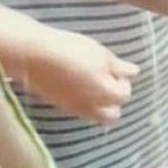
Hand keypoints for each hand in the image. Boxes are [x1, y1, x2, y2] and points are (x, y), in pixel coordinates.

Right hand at [14, 26, 139, 124]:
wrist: (33, 55)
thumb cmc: (70, 50)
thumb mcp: (100, 53)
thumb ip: (119, 67)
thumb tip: (133, 72)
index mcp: (106, 94)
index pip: (124, 95)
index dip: (123, 81)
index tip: (116, 69)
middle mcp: (92, 107)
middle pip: (112, 115)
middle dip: (114, 100)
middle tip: (107, 80)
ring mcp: (74, 109)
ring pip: (95, 117)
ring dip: (100, 105)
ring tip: (92, 84)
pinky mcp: (60, 106)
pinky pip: (80, 112)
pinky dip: (84, 104)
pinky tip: (78, 86)